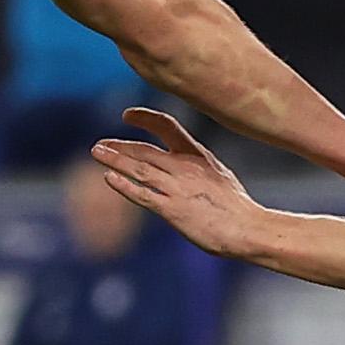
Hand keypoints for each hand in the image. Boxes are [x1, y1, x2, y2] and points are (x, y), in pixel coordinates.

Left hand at [92, 109, 268, 259]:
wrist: (248, 228)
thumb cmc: (236, 207)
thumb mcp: (219, 174)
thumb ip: (199, 166)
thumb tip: (185, 163)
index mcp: (198, 155)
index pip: (168, 126)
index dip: (145, 119)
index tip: (127, 116)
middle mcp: (185, 167)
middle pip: (145, 149)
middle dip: (120, 146)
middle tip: (100, 145)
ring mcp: (178, 188)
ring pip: (139, 168)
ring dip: (115, 159)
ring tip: (96, 153)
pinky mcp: (173, 209)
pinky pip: (143, 194)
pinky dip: (124, 185)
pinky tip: (109, 178)